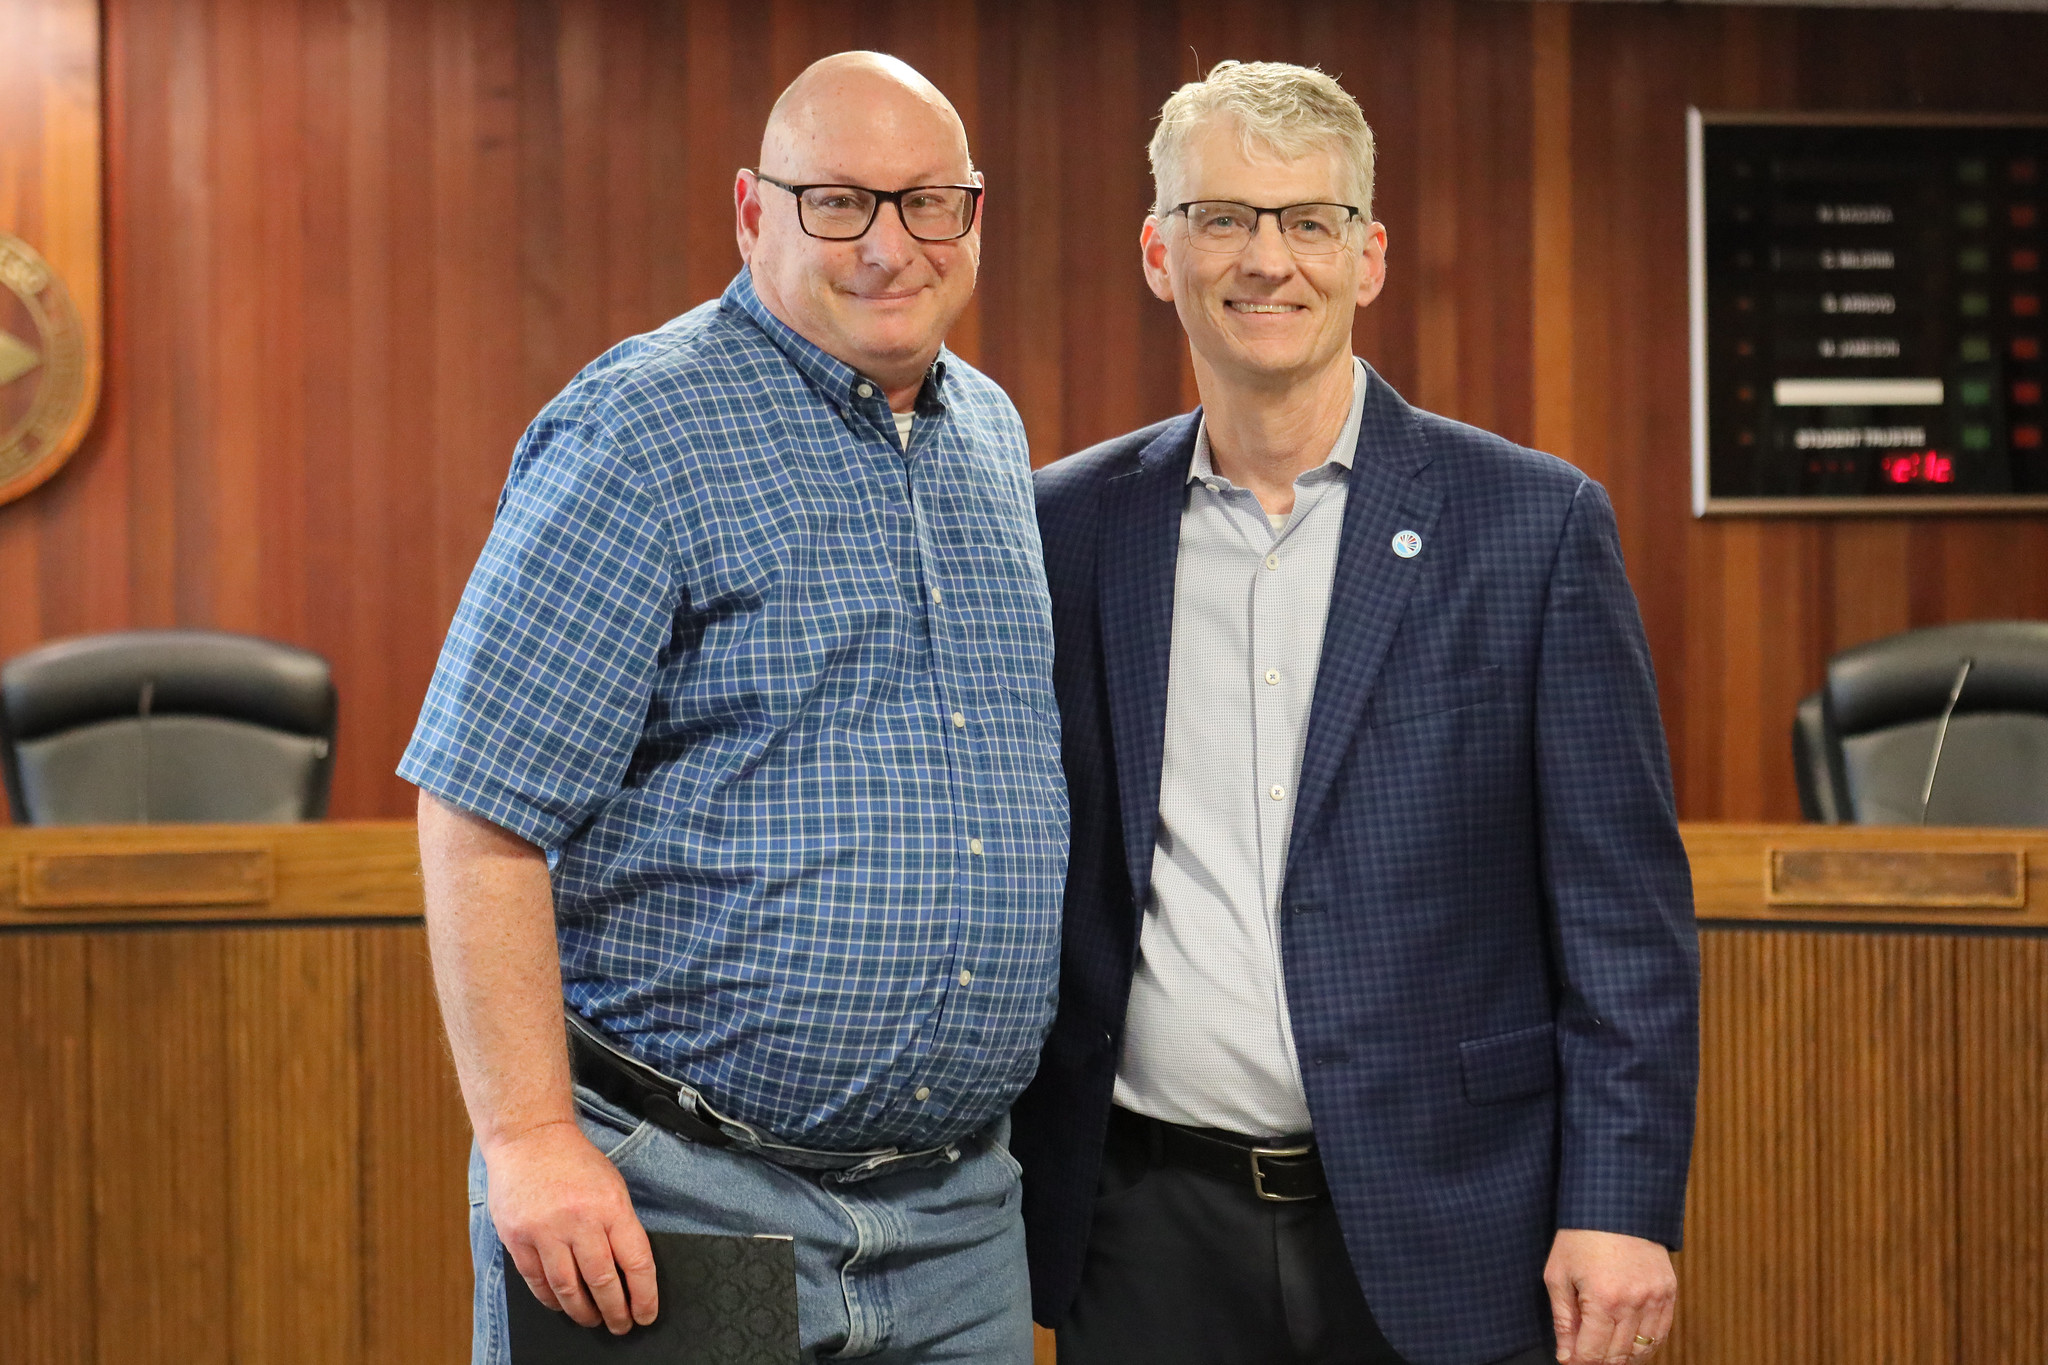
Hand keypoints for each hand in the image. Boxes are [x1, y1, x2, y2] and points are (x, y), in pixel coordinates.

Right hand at [485, 1119, 658, 1333]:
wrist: (530, 1138)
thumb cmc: (575, 1162)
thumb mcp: (612, 1187)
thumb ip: (620, 1226)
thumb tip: (630, 1272)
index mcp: (611, 1206)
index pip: (636, 1262)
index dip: (645, 1295)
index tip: (647, 1314)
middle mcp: (579, 1220)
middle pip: (602, 1281)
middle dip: (615, 1311)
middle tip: (621, 1325)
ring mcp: (545, 1231)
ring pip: (568, 1288)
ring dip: (583, 1312)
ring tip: (592, 1320)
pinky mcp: (518, 1237)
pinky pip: (537, 1281)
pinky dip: (551, 1299)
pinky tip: (562, 1304)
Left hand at [1543, 1228, 1674, 1363]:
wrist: (1615, 1203)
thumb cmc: (1579, 1236)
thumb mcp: (1558, 1275)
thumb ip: (1563, 1319)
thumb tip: (1565, 1356)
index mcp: (1603, 1299)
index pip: (1592, 1353)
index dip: (1578, 1361)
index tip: (1570, 1359)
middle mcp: (1634, 1303)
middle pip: (1618, 1355)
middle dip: (1598, 1360)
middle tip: (1584, 1352)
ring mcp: (1656, 1298)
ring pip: (1642, 1350)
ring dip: (1622, 1356)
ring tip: (1604, 1347)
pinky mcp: (1669, 1292)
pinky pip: (1661, 1333)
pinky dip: (1646, 1344)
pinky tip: (1629, 1341)